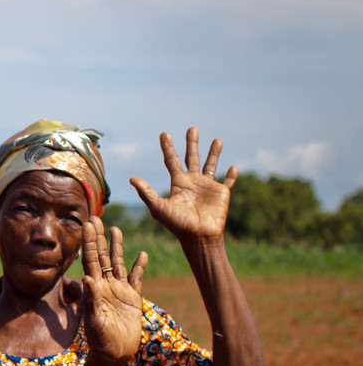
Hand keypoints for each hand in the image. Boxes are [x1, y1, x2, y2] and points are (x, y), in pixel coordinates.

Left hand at [80, 217, 146, 363]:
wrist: (115, 354)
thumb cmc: (101, 341)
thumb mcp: (95, 321)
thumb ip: (92, 301)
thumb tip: (86, 278)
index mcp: (94, 289)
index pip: (90, 260)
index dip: (89, 242)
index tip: (87, 224)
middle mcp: (105, 285)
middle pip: (102, 256)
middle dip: (99, 238)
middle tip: (96, 217)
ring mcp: (119, 290)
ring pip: (118, 263)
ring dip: (117, 247)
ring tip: (115, 229)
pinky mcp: (133, 298)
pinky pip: (136, 278)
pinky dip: (139, 266)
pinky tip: (142, 254)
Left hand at [129, 127, 236, 242]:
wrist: (199, 236)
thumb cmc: (178, 224)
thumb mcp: (159, 208)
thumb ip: (147, 192)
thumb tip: (131, 178)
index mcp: (178, 183)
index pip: (171, 160)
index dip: (167, 147)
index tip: (164, 134)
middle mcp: (192, 182)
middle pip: (192, 157)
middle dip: (191, 143)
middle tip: (191, 129)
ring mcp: (207, 187)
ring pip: (211, 164)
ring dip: (214, 152)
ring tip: (217, 139)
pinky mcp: (222, 193)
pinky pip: (228, 181)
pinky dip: (231, 175)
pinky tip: (233, 168)